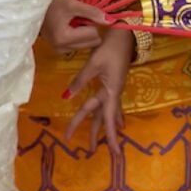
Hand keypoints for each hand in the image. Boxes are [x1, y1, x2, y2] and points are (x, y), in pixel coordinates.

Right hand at [40, 0, 106, 53]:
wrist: (31, 6)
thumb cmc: (50, 3)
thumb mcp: (72, 4)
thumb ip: (92, 12)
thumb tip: (110, 20)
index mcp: (64, 38)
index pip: (94, 34)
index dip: (90, 21)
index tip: (80, 14)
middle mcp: (62, 48)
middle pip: (92, 42)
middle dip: (89, 29)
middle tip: (77, 18)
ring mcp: (59, 50)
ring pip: (86, 45)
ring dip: (83, 34)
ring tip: (71, 22)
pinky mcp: (58, 50)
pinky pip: (78, 45)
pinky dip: (77, 37)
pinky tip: (67, 28)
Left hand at [63, 26, 133, 156]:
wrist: (124, 37)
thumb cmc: (109, 50)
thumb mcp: (93, 64)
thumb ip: (80, 80)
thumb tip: (66, 96)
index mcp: (111, 92)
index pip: (107, 119)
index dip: (110, 137)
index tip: (113, 153)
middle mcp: (113, 95)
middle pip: (101, 118)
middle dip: (94, 134)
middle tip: (88, 151)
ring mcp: (114, 91)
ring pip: (104, 113)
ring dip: (100, 127)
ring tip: (97, 143)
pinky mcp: (112, 86)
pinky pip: (110, 106)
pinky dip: (111, 116)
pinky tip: (118, 123)